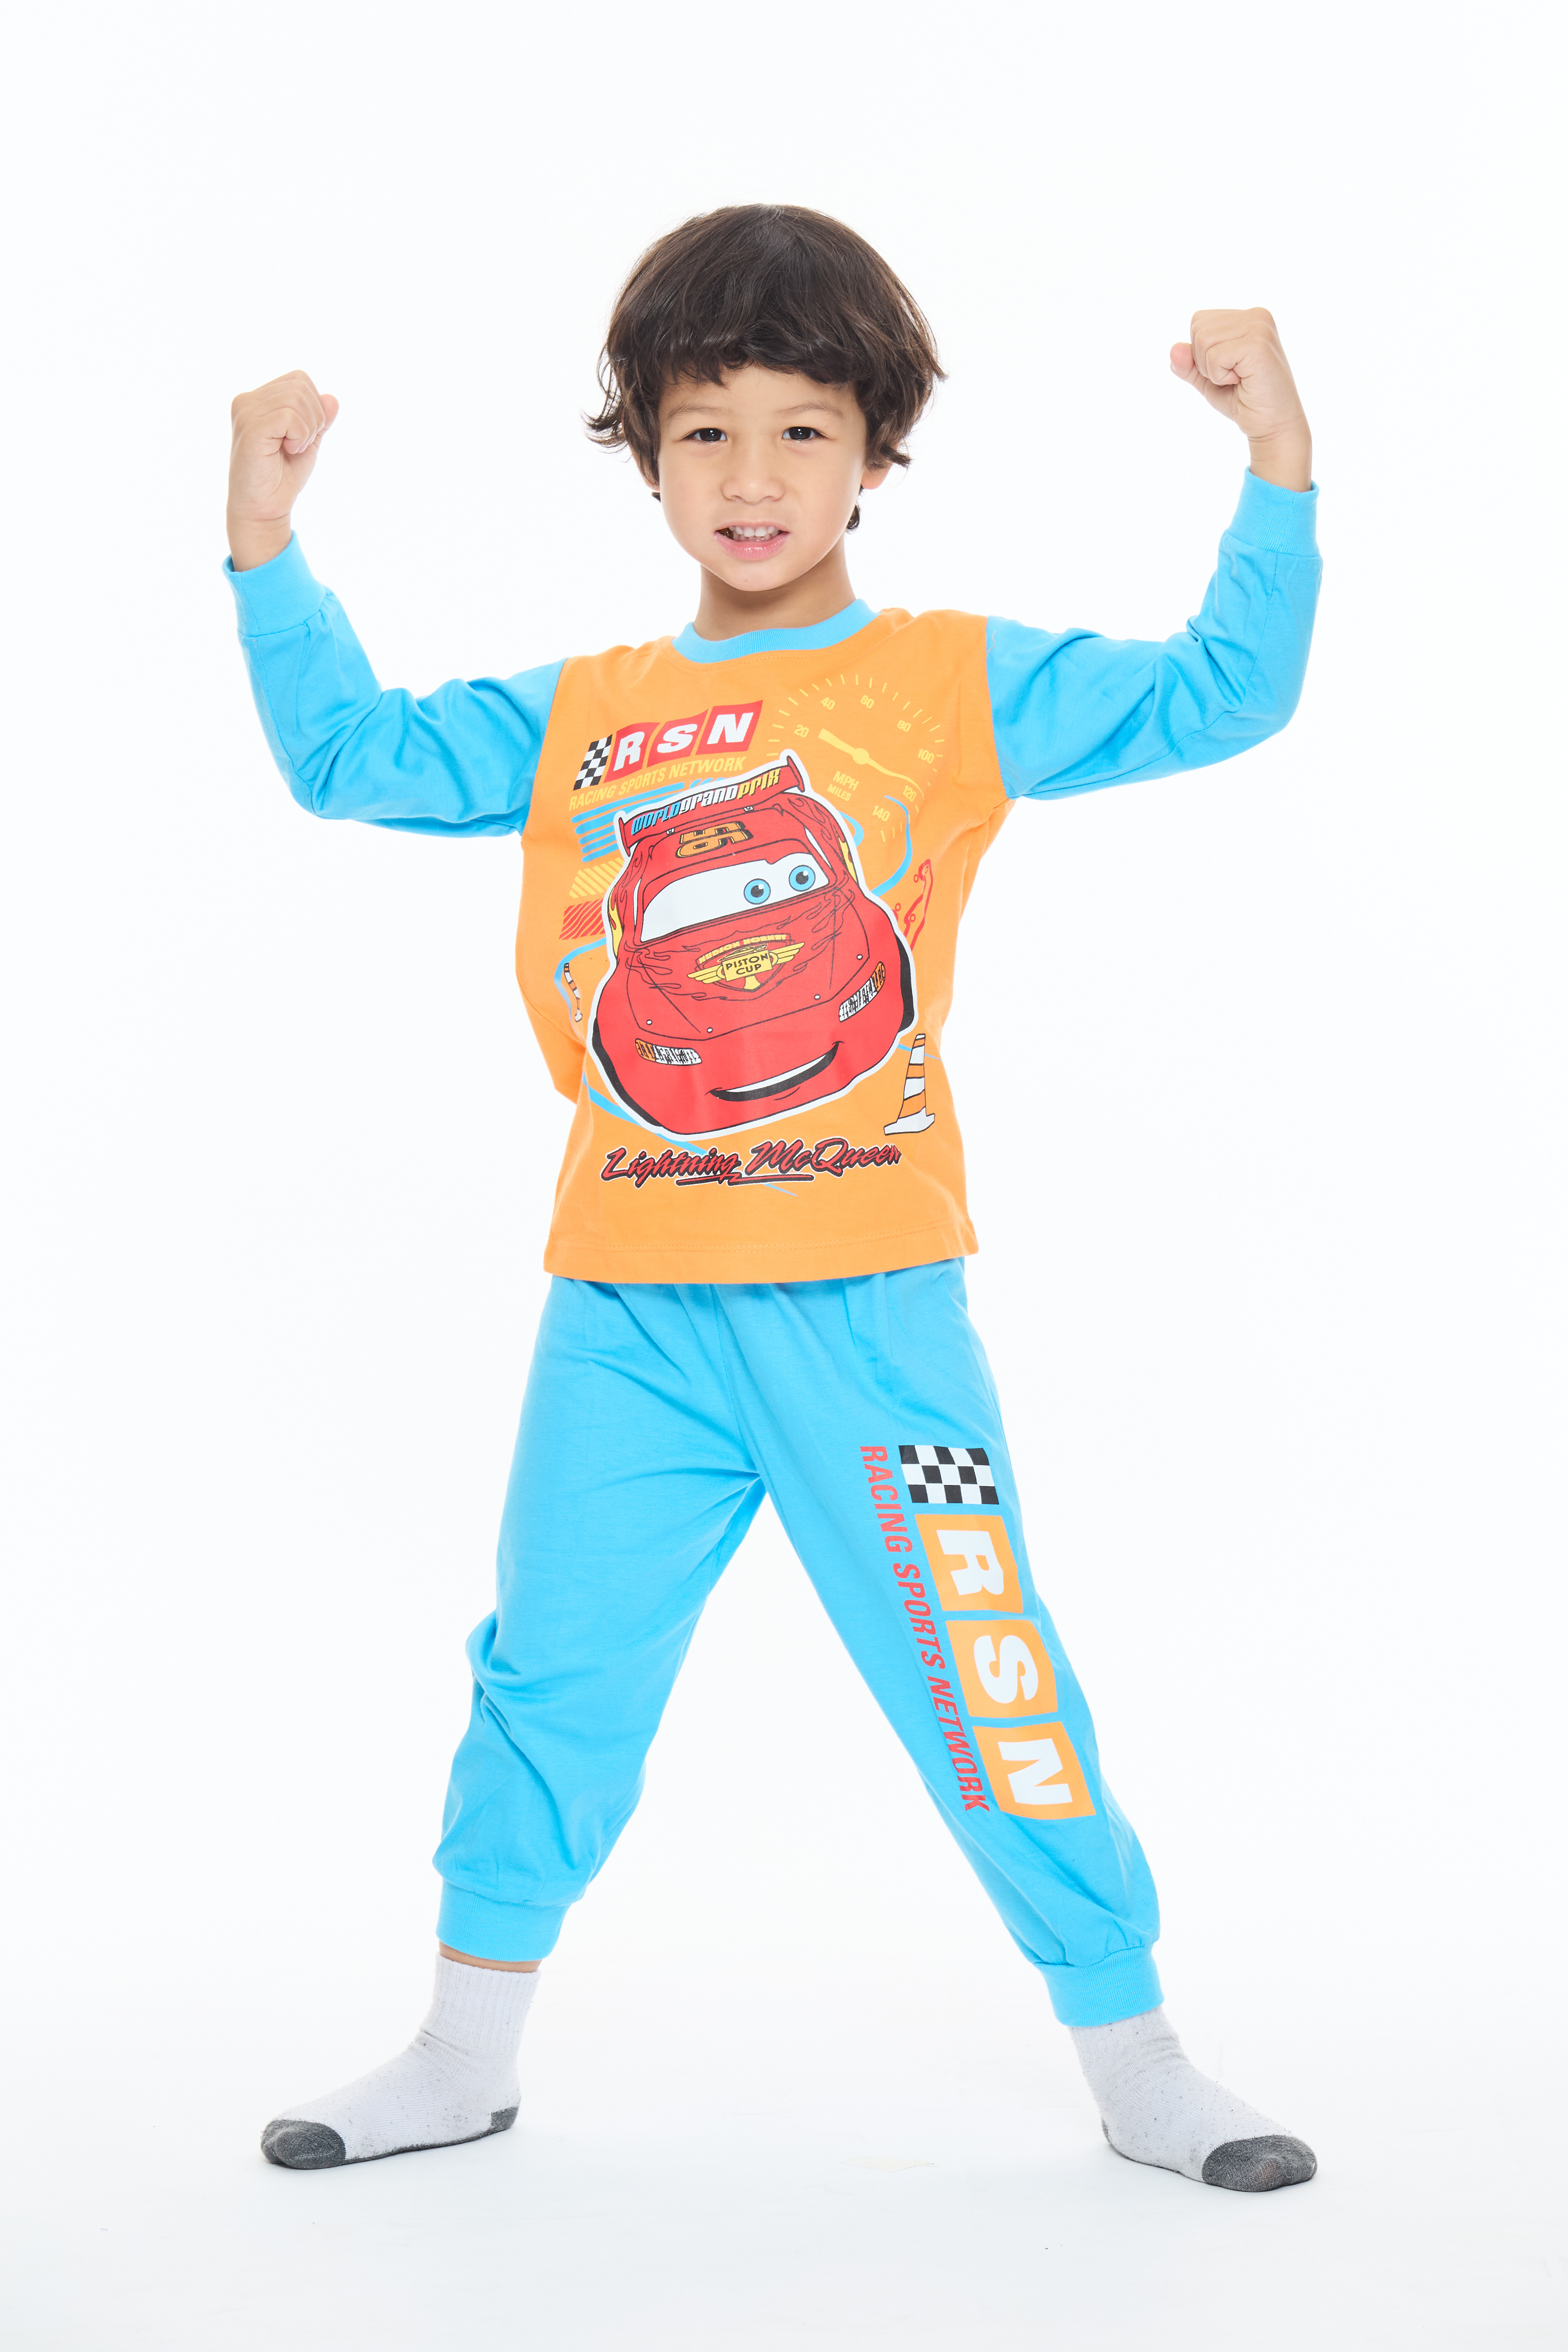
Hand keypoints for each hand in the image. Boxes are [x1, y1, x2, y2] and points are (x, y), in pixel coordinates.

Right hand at [227, 369, 338, 570]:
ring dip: (306, 429)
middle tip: (298, 445)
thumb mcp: (308, 442)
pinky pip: (289, 416)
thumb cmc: (282, 477)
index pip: (300, 379)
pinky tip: (288, 451)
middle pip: (301, 385)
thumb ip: (319, 419)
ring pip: (297, 398)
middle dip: (313, 418)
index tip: (302, 436)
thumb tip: (333, 399)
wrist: (264, 509)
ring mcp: (245, 412)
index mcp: (258, 399)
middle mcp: (247, 400)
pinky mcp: (250, 428)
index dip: (314, 407)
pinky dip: (299, 436)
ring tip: (291, 449)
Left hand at [1170, 310, 1310, 490]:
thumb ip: (1188, 363)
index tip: (1228, 369)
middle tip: (1233, 377)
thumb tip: (1173, 349)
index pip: (1199, 321)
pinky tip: (1242, 381)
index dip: (1201, 352)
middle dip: (1204, 361)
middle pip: (1198, 328)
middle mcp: (1257, 315)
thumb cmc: (1244, 401)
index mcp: (1247, 317)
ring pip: (1203, 340)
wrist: (1272, 424)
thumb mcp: (1208, 379)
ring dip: (1213, 370)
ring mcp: (1259, 327)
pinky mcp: (1258, 344)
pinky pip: (1214, 356)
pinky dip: (1220, 376)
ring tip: (1238, 379)